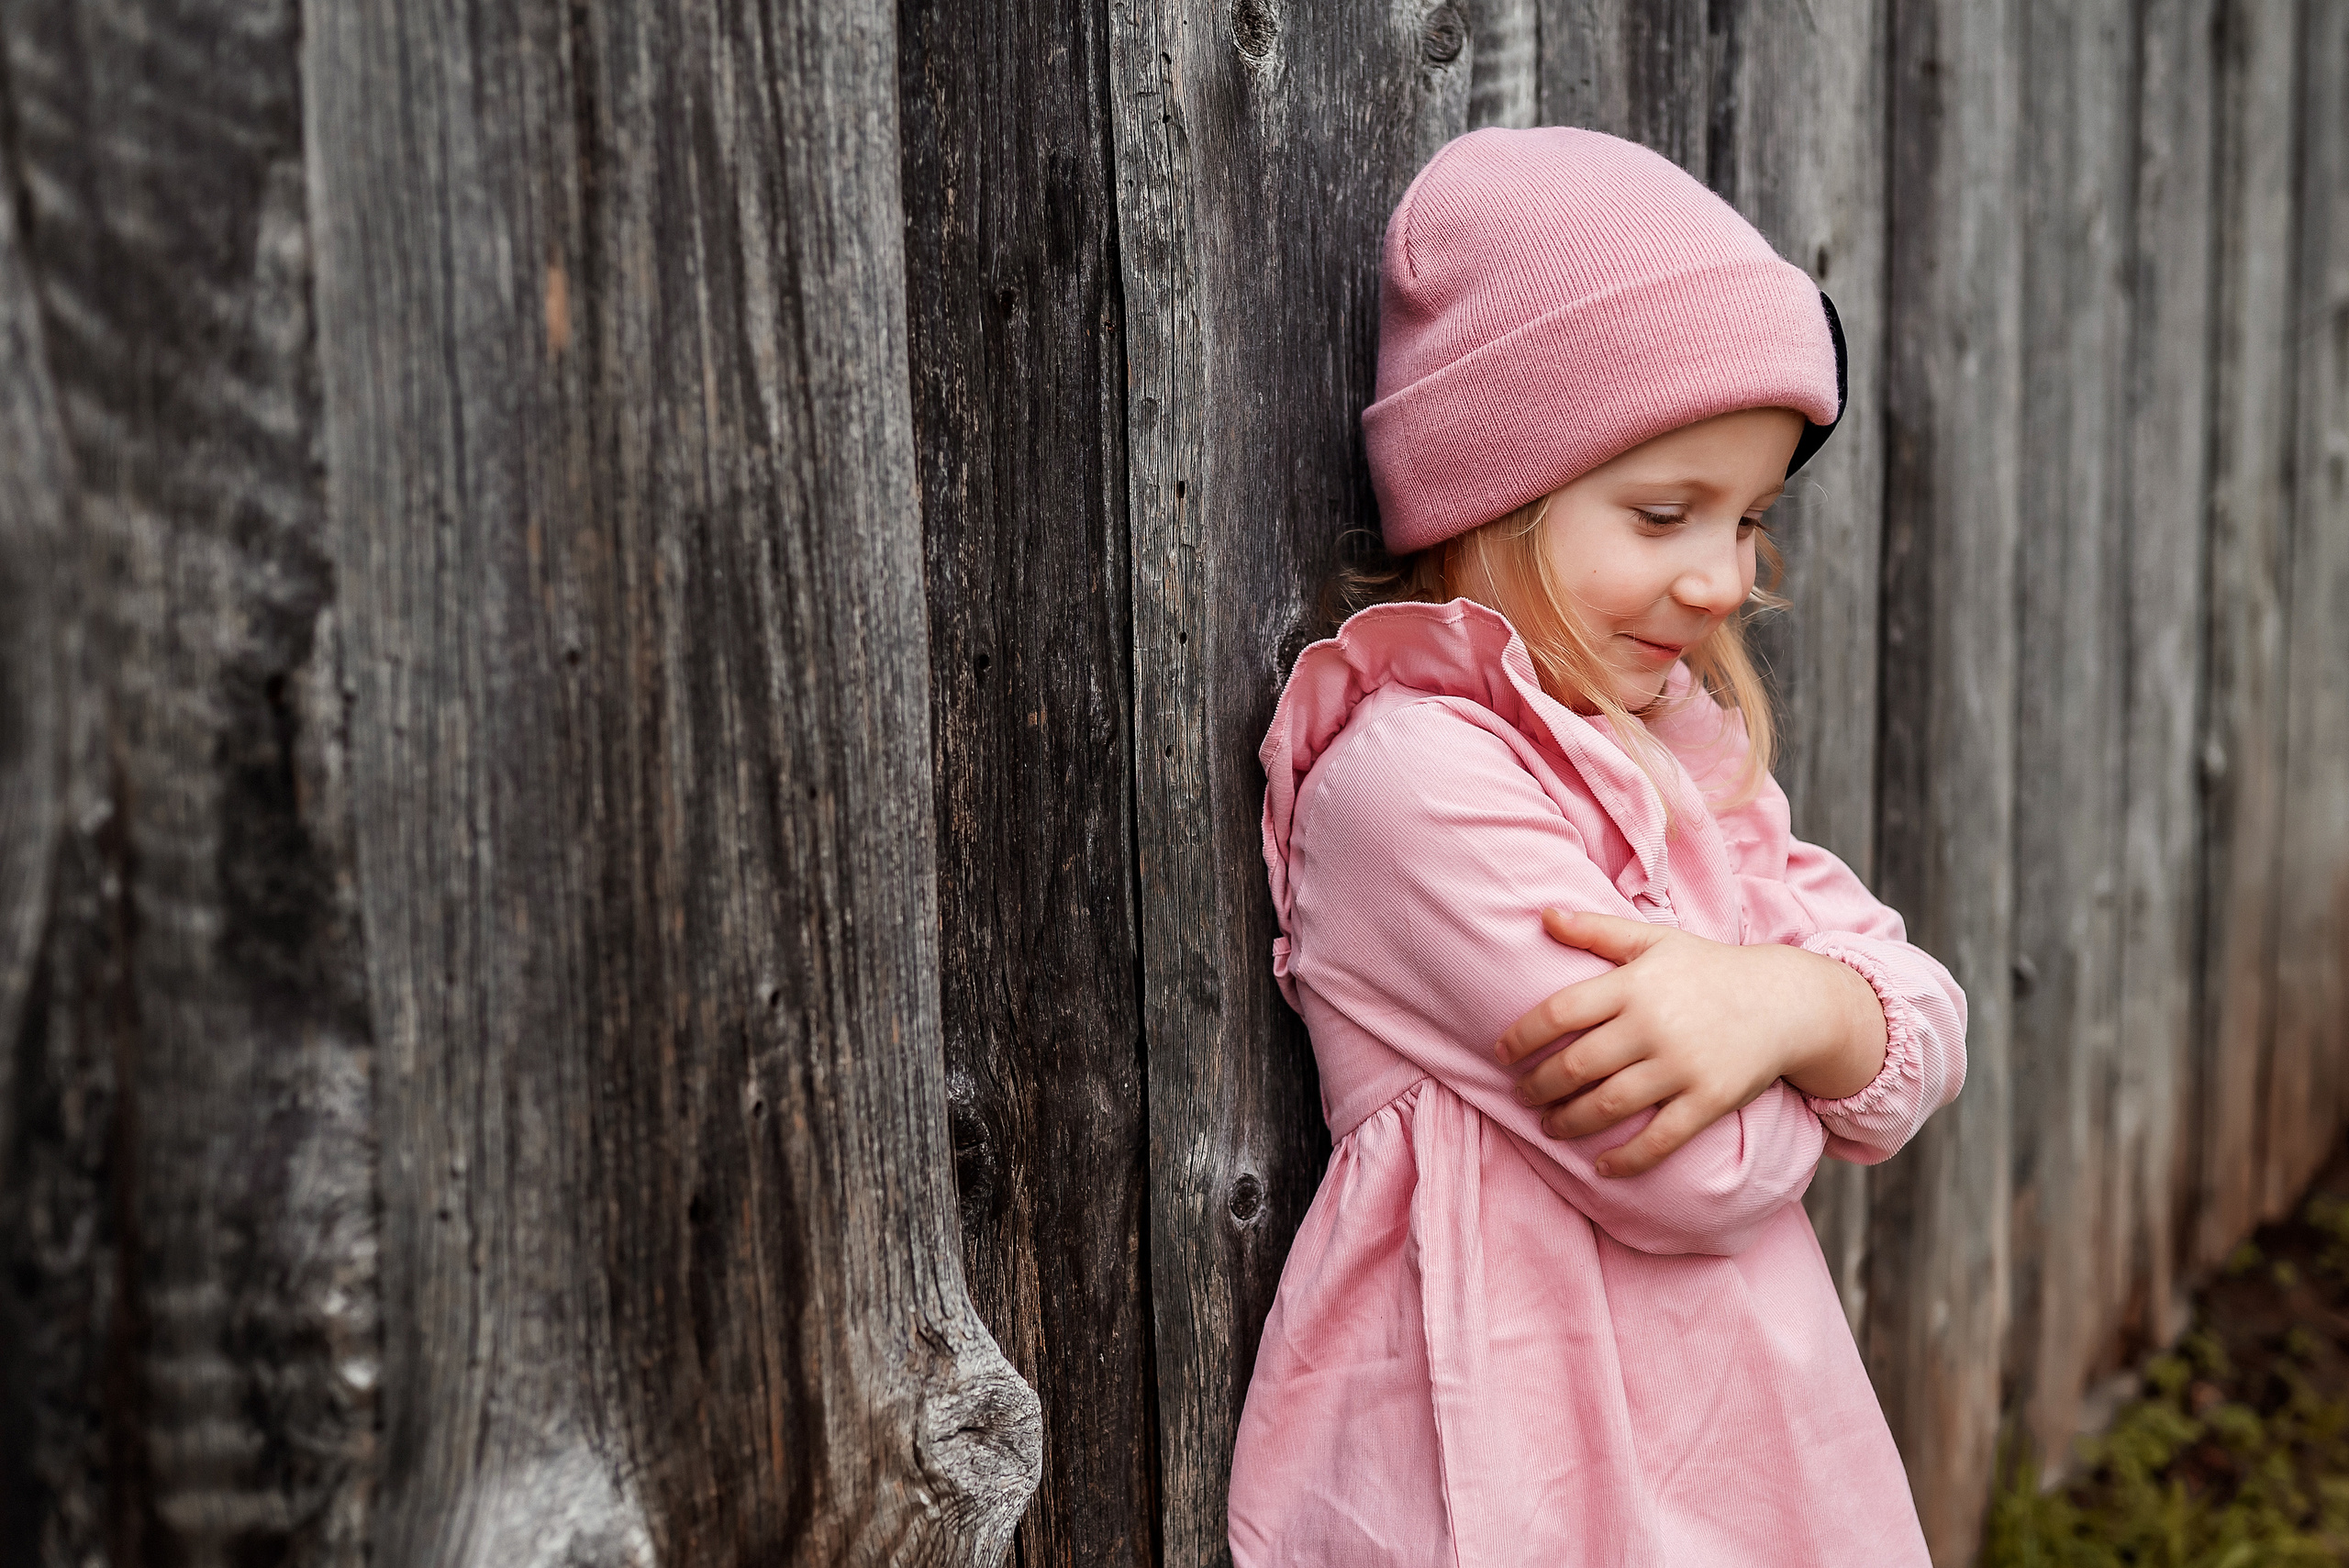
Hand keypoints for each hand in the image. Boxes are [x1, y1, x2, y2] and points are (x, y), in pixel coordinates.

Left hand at [1492, 908, 1887, 1176]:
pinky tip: (1602, 1167)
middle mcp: (1653, 1025)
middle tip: (1521, 1096)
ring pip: (1608, 1105)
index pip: (1559, 1013)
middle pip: (1576, 1065)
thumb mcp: (1653, 940)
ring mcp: (1682, 1065)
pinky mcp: (1710, 1100)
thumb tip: (1542, 913)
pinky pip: (1660, 1139)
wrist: (1786, 1000)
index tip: (1501, 1054)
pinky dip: (1627, 1158)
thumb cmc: (1709, 969)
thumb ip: (1596, 930)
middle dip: (1538, 1087)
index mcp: (1634, 984)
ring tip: (1549, 1126)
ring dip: (1568, 1122)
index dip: (1522, 1037)